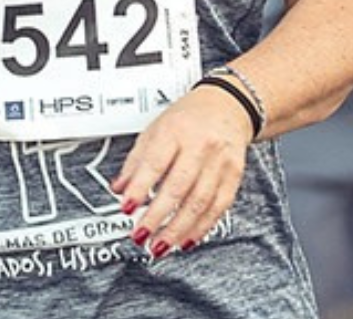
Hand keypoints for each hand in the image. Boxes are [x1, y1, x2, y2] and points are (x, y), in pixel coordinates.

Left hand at [110, 82, 252, 257]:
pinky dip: (201, 227)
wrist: (227, 106)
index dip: (140, 187)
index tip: (126, 207)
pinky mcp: (234, 176)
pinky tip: (187, 239)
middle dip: (157, 216)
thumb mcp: (154, 130)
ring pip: (199, 202)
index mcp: (174, 131)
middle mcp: (200, 146)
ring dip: (178, 229)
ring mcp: (220, 162)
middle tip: (140, 235)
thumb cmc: (187, 118)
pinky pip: (218, 207)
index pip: (154, 163)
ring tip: (160, 245)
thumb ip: (135, 161)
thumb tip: (118, 188)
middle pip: (178, 187)